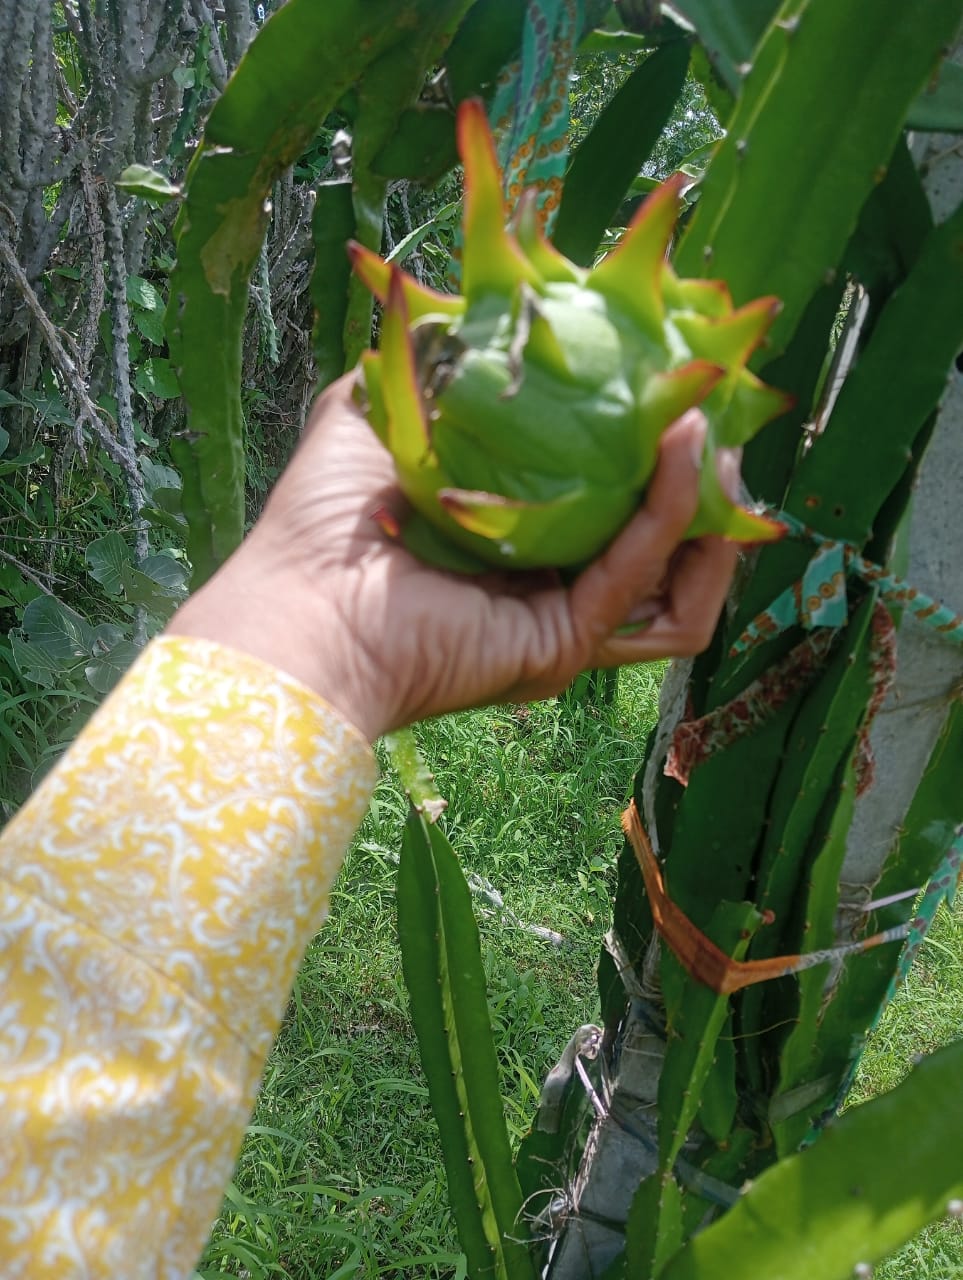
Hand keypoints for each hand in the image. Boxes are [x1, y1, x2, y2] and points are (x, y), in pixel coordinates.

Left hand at [168, 375, 739, 740]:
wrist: (300, 599)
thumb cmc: (327, 516)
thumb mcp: (383, 407)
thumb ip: (431, 360)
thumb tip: (461, 299)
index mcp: (518, 536)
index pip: (609, 495)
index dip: (651, 444)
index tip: (676, 378)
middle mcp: (548, 586)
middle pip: (660, 542)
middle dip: (703, 478)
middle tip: (716, 405)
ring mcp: (561, 623)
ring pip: (676, 580)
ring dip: (708, 506)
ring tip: (715, 431)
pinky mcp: (565, 643)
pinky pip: (642, 575)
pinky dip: (673, 511)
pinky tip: (688, 442)